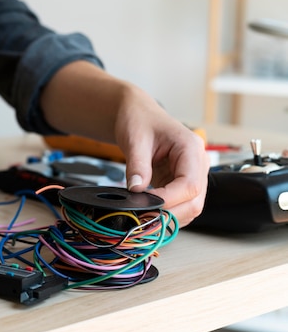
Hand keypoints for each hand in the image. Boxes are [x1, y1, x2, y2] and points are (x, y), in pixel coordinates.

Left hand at [40, 61, 208, 226]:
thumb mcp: (135, 139)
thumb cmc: (139, 120)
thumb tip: (136, 191)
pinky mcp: (181, 181)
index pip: (190, 184)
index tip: (147, 205)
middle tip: (143, 217)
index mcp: (191, 148)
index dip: (170, 200)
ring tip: (143, 215)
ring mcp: (192, 173)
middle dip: (171, 213)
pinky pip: (179, 203)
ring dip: (169, 216)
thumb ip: (137, 166)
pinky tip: (148, 211)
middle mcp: (197, 162)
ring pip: (190, 206)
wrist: (137, 114)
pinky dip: (166, 211)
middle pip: (195, 200)